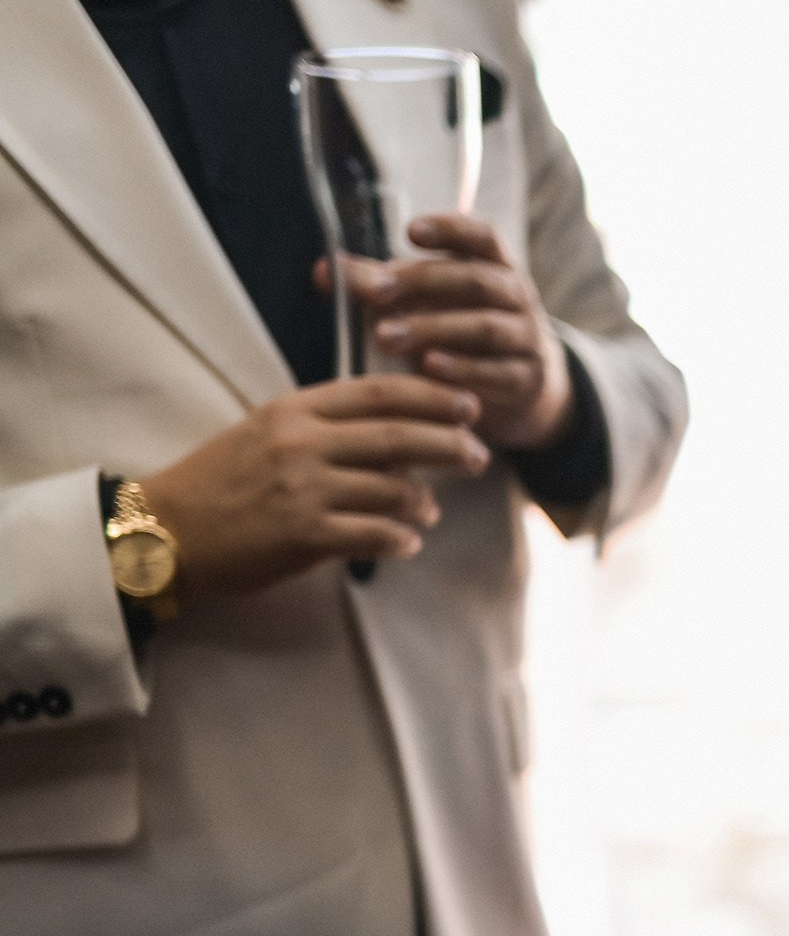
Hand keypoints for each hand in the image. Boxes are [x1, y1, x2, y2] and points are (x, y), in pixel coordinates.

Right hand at [144, 375, 486, 595]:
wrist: (163, 530)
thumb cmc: (221, 482)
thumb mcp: (267, 433)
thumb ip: (326, 426)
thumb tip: (396, 429)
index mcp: (295, 410)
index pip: (380, 392)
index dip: (433, 397)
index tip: (468, 407)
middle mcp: (303, 442)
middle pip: (402, 435)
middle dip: (452, 445)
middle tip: (479, 456)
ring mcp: (304, 488)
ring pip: (396, 488)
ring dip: (424, 503)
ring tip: (428, 511)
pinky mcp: (304, 534)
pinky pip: (377, 534)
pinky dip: (402, 539)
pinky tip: (407, 543)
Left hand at [323, 214, 572, 452]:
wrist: (521, 385)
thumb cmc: (460, 330)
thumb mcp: (427, 302)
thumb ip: (381, 285)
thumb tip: (324, 270)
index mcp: (494, 265)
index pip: (482, 235)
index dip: (451, 229)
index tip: (410, 231)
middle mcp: (516, 296)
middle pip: (475, 279)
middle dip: (421, 283)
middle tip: (373, 293)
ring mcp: (525, 338)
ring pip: (485, 326)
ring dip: (433, 329)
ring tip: (386, 337)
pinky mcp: (526, 379)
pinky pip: (498, 372)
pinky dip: (463, 369)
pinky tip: (428, 368)